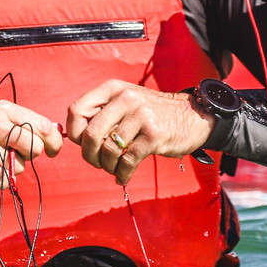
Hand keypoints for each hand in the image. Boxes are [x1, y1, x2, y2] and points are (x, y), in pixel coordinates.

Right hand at [0, 101, 63, 191]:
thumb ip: (21, 122)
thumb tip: (57, 131)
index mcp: (1, 109)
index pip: (42, 125)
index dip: (54, 141)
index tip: (53, 149)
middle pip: (35, 147)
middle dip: (30, 155)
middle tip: (15, 153)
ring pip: (21, 166)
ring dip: (11, 167)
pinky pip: (7, 180)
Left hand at [66, 79, 214, 185]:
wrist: (192, 115)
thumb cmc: (151, 113)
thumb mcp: (125, 101)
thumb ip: (102, 113)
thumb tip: (74, 137)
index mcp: (112, 89)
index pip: (77, 110)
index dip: (74, 132)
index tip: (82, 144)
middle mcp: (125, 99)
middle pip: (91, 134)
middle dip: (89, 155)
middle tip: (96, 163)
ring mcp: (140, 116)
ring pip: (108, 150)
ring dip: (107, 166)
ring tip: (112, 169)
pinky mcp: (154, 136)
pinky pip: (127, 161)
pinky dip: (121, 174)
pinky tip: (122, 177)